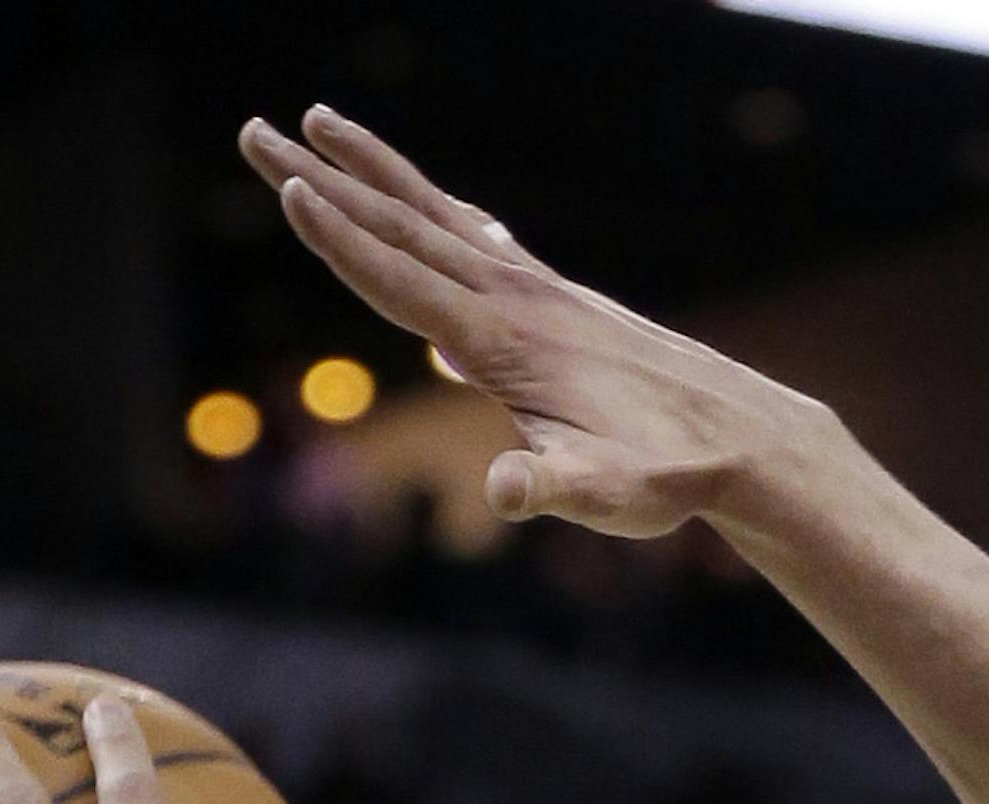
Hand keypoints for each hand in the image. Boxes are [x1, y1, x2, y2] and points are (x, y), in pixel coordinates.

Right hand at [238, 106, 836, 536]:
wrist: (736, 437)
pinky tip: (426, 203)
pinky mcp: (558, 297)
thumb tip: (505, 496)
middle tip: (252, 131)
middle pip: (399, 227)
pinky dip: (435, 208)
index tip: (286, 186)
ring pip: (435, 217)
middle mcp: (514, 296)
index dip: (339, 240)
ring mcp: (537, 289)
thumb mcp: (605, 496)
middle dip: (323, 180)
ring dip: (370, 173)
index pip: (402, 279)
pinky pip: (478, 236)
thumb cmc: (664, 476)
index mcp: (503, 340)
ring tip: (317, 122)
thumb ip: (550, 491)